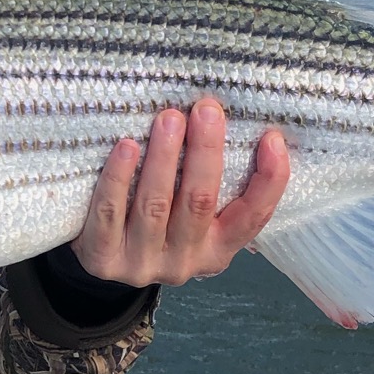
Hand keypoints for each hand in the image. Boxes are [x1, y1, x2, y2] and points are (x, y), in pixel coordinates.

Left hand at [73, 98, 290, 287]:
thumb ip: (210, 181)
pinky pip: (110, 213)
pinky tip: (127, 147)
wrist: (102, 259)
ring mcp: (142, 264)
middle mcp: (184, 261)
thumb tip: (226, 120)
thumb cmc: (156, 221)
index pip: (252, 218)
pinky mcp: (104, 260)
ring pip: (155, 206)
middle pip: (199, 203)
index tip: (272, 138)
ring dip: (163, 158)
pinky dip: (119, 178)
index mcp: (217, 249)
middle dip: (205, 152)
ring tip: (168, 118)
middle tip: (206, 110)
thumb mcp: (190, 212)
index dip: (269, 180)